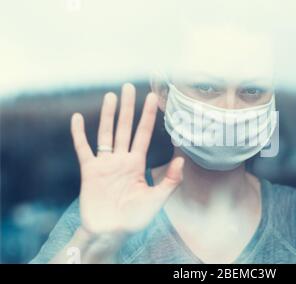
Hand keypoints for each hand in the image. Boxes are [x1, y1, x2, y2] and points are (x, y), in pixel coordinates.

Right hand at [71, 83, 183, 235]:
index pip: (144, 134)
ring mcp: (104, 164)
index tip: (153, 98)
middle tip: (129, 86)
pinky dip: (79, 134)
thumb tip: (183, 159)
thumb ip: (170, 180)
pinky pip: (83, 148)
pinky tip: (78, 118)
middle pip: (125, 128)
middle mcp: (121, 160)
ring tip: (111, 95)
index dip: (148, 116)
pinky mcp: (89, 171)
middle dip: (128, 108)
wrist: (111, 232)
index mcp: (137, 164)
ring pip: (106, 133)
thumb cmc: (135, 219)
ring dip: (108, 115)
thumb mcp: (157, 199)